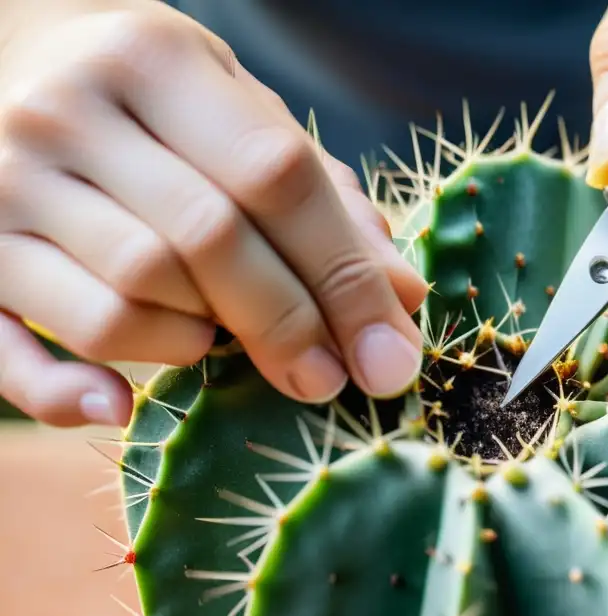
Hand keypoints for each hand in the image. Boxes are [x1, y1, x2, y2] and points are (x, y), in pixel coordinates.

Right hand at [0, 1, 427, 427]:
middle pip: (204, 244)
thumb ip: (322, 196)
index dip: (344, 276)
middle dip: (286, 326)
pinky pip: (10, 351)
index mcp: (153, 60)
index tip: (387, 356)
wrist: (0, 55)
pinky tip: (119, 404)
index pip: (275, 176)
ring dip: (192, 343)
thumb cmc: (151, 100)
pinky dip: (69, 392)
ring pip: (122, 304)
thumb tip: (404, 297)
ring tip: (216, 338)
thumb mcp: (238, 110)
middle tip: (328, 380)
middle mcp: (64, 115)